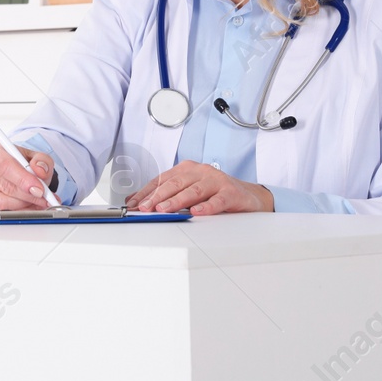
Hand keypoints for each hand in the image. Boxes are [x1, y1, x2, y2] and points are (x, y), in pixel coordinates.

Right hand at [0, 142, 54, 214]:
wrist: (16, 172)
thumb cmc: (22, 163)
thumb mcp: (37, 157)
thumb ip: (42, 161)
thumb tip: (40, 171)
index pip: (5, 166)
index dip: (23, 180)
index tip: (39, 189)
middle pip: (5, 186)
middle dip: (29, 196)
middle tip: (45, 198)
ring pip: (3, 202)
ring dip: (25, 206)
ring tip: (39, 203)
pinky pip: (2, 213)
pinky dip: (19, 213)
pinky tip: (29, 208)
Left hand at [127, 163, 273, 215]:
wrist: (248, 195)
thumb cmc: (215, 193)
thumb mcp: (189, 191)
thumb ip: (167, 195)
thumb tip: (137, 201)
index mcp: (187, 169)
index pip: (162, 180)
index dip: (147, 192)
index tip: (134, 204)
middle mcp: (201, 172)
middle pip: (175, 184)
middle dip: (158, 196)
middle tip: (145, 207)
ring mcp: (216, 181)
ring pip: (193, 191)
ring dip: (177, 201)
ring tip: (164, 209)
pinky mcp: (231, 192)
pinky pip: (217, 200)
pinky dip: (207, 206)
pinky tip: (197, 211)